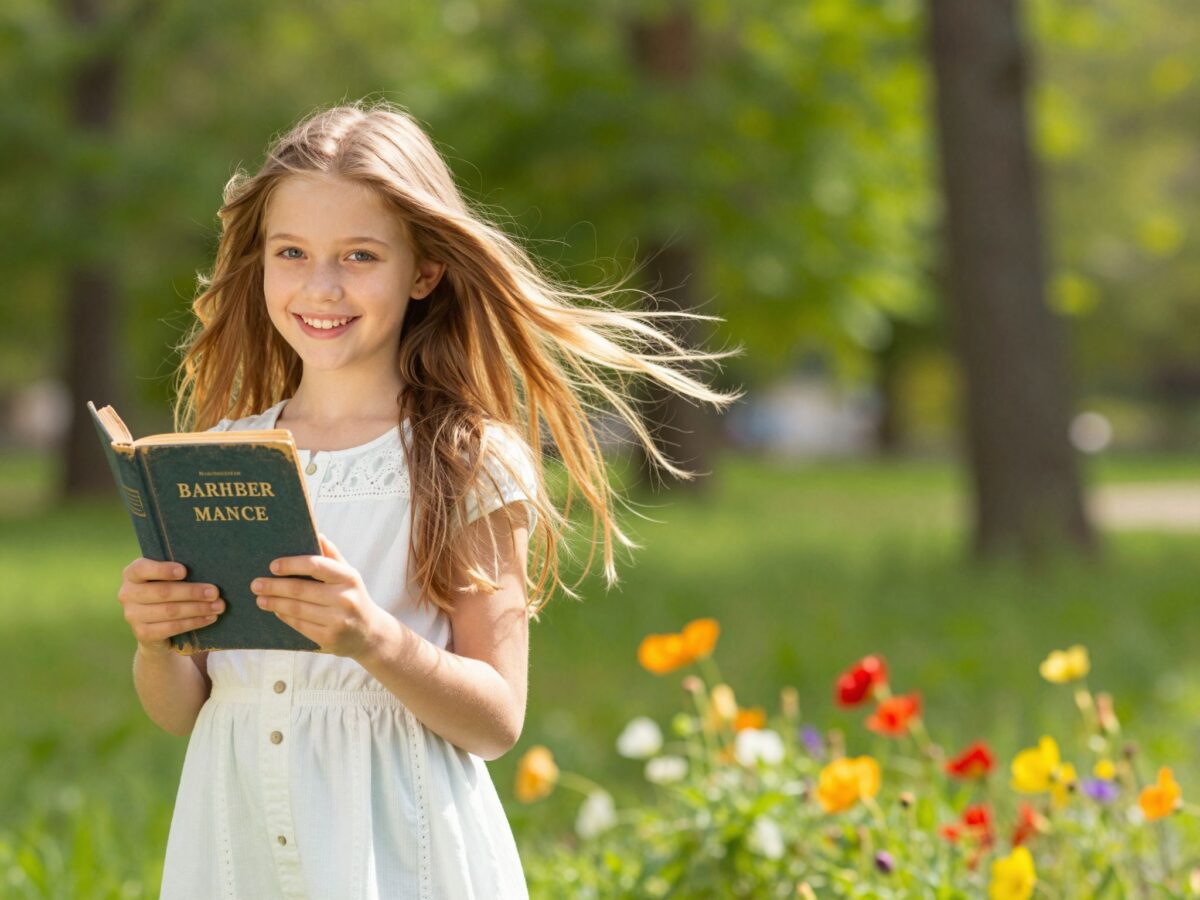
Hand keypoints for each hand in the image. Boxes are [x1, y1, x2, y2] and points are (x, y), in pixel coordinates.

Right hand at [118, 558, 225, 655]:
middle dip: (192, 592)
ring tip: (218, 606)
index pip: (141, 568)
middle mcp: (127, 594)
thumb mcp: (167, 579)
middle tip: (215, 592)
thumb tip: (209, 570)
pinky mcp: (142, 633)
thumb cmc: (167, 592)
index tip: (184, 571)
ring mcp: (132, 616)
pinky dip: (194, 622)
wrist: (156, 628)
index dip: (162, 570)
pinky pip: (172, 628)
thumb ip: (178, 573)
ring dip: (198, 608)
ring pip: (170, 611)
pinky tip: (209, 618)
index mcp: (132, 574)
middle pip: (163, 592)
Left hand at [251, 534, 389, 658]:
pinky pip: (300, 625)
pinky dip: (285, 617)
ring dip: (274, 603)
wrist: (370, 633)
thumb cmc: (352, 597)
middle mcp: (345, 598)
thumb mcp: (349, 575)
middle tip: (256, 584)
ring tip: (260, 599)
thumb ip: (332, 555)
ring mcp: (338, 620)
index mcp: (348, 577)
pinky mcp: (329, 638)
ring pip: (297, 609)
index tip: (272, 566)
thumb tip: (317, 534)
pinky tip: (276, 611)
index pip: (316, 566)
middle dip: (275, 586)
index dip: (292, 565)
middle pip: (301, 590)